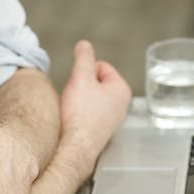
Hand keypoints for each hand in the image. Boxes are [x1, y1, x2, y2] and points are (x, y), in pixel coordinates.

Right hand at [54, 40, 130, 182]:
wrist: (74, 148)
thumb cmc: (80, 117)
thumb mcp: (81, 78)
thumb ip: (84, 57)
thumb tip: (84, 45)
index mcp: (121, 89)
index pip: (100, 65)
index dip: (84, 71)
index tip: (78, 84)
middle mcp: (120, 105)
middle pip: (94, 81)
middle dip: (81, 85)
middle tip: (75, 98)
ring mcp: (110, 118)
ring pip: (89, 97)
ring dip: (78, 99)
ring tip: (73, 110)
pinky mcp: (99, 129)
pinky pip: (86, 112)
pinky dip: (77, 113)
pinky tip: (73, 120)